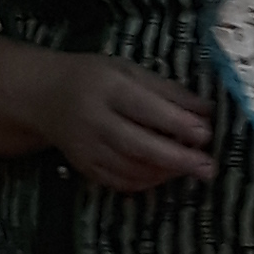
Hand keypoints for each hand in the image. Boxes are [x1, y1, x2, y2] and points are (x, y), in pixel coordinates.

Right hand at [38, 53, 218, 190]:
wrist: (44, 96)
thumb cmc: (95, 78)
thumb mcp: (130, 71)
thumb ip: (168, 91)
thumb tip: (208, 111)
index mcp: (108, 88)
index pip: (146, 108)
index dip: (178, 124)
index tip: (207, 134)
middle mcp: (94, 120)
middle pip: (138, 145)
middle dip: (177, 159)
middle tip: (208, 167)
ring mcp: (86, 148)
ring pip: (130, 168)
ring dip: (165, 172)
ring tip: (192, 169)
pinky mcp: (83, 167)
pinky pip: (118, 181)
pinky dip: (145, 182)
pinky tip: (164, 175)